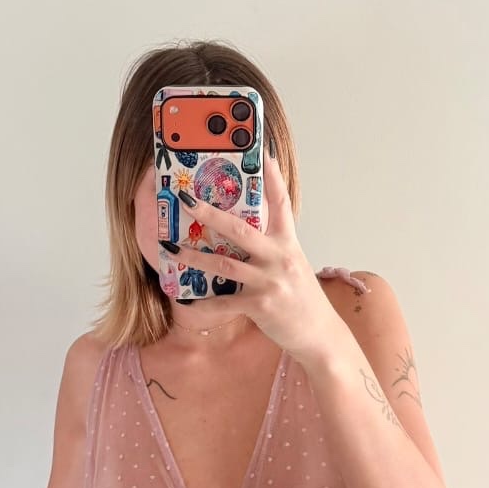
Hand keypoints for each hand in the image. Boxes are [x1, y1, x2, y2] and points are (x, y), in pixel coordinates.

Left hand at [163, 149, 342, 361]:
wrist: (318, 334)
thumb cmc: (302, 299)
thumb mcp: (293, 265)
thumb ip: (272, 248)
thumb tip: (246, 234)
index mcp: (288, 244)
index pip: (281, 204)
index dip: (272, 178)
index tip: (262, 154)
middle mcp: (279, 258)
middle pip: (240, 229)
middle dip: (210, 213)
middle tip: (186, 199)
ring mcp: (269, 282)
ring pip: (224, 264)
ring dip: (194, 256)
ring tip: (170, 248)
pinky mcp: (260, 305)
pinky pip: (224, 302)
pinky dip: (203, 304)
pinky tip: (185, 302)